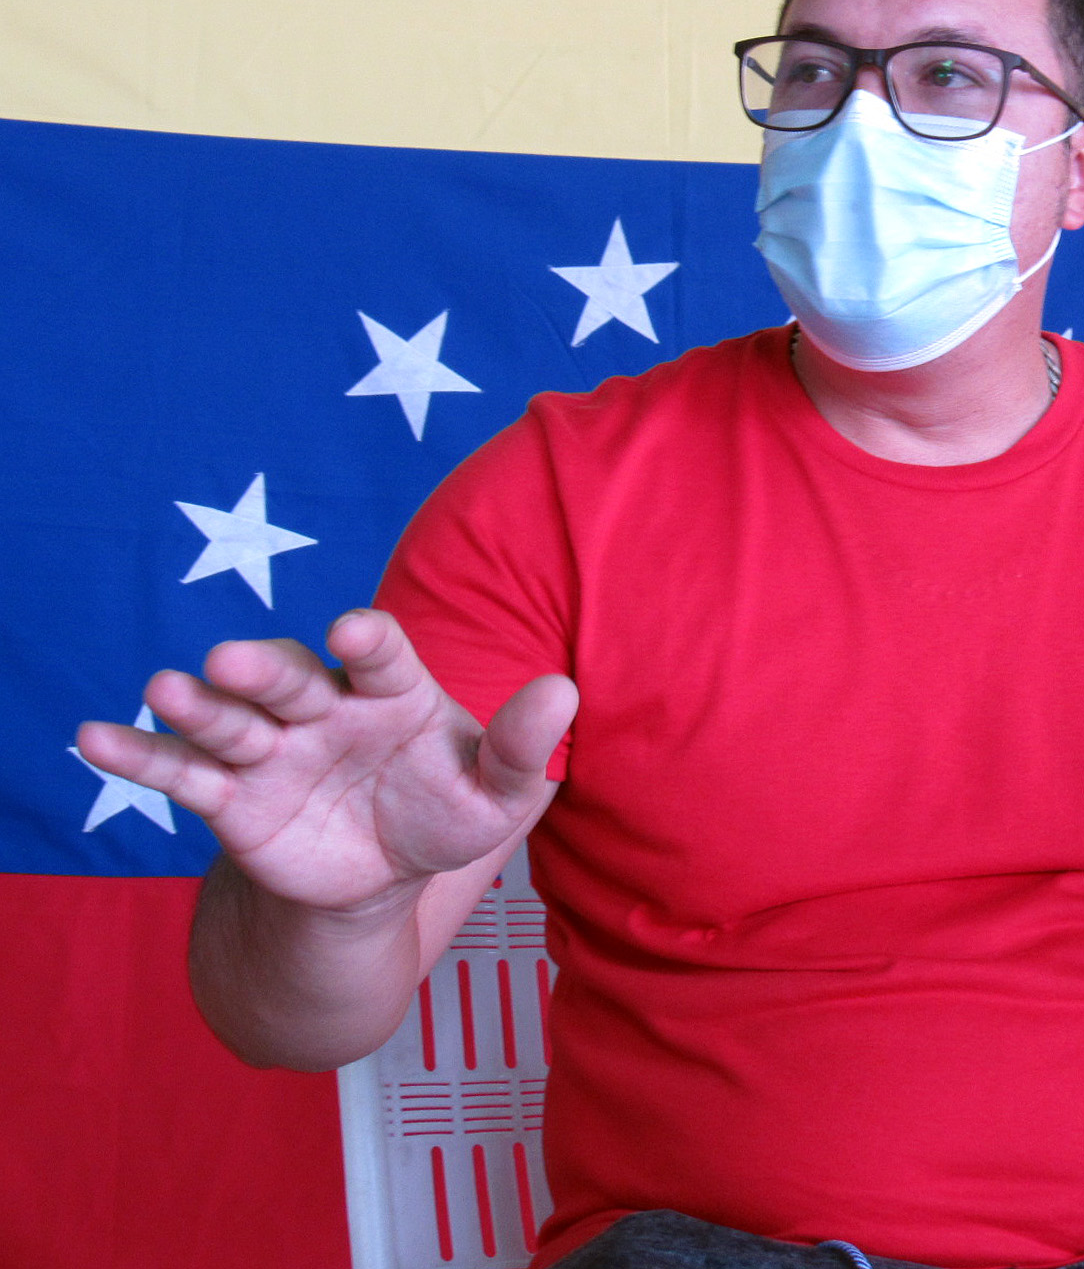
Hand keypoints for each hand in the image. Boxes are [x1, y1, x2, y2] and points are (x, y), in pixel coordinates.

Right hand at [73, 609, 575, 913]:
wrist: (383, 875)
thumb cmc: (447, 812)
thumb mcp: (497, 794)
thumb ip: (523, 746)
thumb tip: (566, 689)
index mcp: (394, 689)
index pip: (379, 655)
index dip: (367, 642)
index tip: (351, 631)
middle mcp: (325, 706)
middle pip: (289, 679)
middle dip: (262, 669)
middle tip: (231, 661)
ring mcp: (274, 748)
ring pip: (230, 720)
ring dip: (195, 705)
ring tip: (164, 690)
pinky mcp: (233, 798)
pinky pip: (182, 775)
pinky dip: (140, 756)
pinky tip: (93, 737)